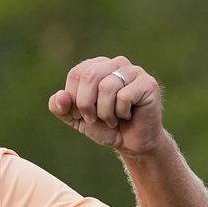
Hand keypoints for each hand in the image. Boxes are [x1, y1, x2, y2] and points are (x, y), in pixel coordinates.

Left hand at [48, 56, 165, 155]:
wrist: (131, 143)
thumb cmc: (103, 126)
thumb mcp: (74, 118)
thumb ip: (59, 107)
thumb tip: (61, 96)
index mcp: (96, 66)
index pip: (76, 74)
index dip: (74, 98)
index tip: (80, 114)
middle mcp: (115, 63)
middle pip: (90, 77)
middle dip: (86, 104)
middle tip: (92, 119)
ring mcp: (134, 71)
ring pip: (108, 86)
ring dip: (105, 112)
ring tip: (112, 119)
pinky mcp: (148, 84)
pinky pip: (125, 96)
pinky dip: (121, 112)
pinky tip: (128, 115)